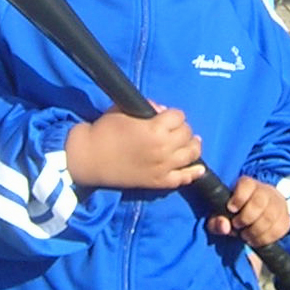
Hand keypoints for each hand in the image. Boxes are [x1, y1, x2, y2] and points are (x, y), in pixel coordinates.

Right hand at [66, 104, 204, 189]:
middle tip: (173, 129)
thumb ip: (146, 107)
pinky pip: (182, 178)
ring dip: (193, 146)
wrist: (90, 158)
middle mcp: (163, 148)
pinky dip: (193, 173)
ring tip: (191, 143)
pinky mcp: (158, 182)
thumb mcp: (124, 111)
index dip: (173, 114)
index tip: (166, 116)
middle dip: (182, 128)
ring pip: (191, 154)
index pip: (178, 116)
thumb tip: (161, 110)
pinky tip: (198, 168)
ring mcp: (163, 167)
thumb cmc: (105, 131)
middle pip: (187, 133)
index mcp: (154, 129)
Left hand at [206, 176, 289, 247]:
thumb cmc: (236, 211)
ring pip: (270, 217)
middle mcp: (266, 191)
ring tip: (245, 235)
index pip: (247, 184)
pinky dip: (265, 238)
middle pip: (259, 202)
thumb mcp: (222, 214)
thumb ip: (217, 220)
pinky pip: (278, 230)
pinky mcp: (286, 219)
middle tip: (237, 226)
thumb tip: (224, 226)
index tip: (231, 209)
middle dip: (246, 218)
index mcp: (248, 184)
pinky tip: (256, 239)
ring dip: (255, 231)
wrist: (259, 212)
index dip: (239, 198)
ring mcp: (278, 204)